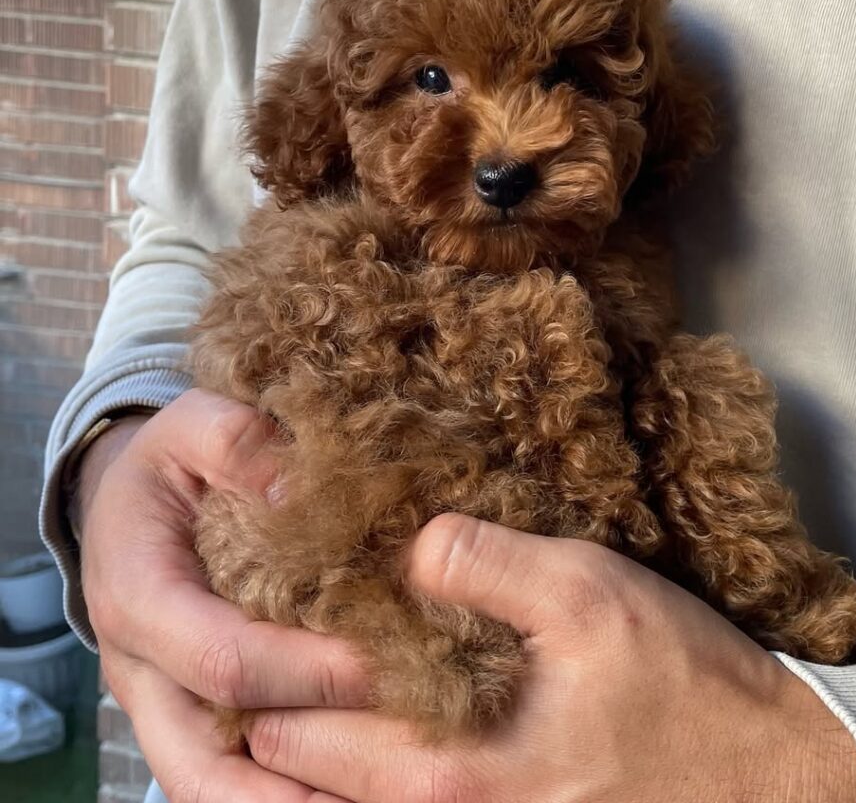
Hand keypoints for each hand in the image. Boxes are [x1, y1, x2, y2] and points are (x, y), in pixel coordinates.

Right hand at [76, 388, 368, 802]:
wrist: (129, 498)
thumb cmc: (170, 459)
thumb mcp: (193, 423)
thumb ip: (235, 441)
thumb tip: (301, 491)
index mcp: (138, 596)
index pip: (224, 660)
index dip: (306, 670)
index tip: (386, 663)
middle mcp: (140, 668)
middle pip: (204, 761)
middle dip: (295, 781)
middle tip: (393, 772)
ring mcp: (159, 701)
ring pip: (206, 788)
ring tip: (372, 798)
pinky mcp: (184, 712)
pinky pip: (221, 776)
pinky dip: (279, 793)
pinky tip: (346, 787)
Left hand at [248, 515, 855, 802]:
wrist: (769, 773)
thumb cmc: (680, 684)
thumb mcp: (588, 594)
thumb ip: (486, 563)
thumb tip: (408, 544)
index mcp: (449, 774)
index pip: (302, 732)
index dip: (268, 673)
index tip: (252, 620)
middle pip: (309, 785)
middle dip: (277, 715)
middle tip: (255, 652)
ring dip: (316, 751)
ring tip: (294, 688)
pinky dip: (370, 768)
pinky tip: (378, 721)